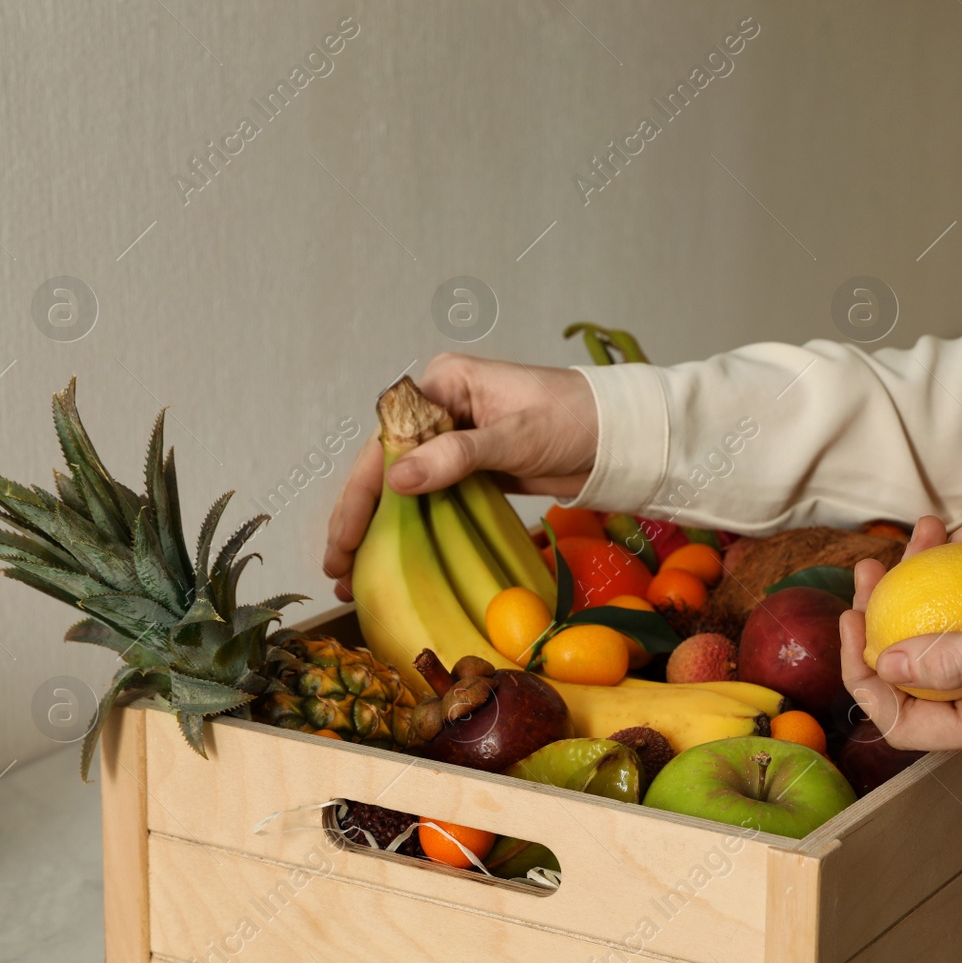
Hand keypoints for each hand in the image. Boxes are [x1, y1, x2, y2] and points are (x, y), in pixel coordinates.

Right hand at [324, 354, 598, 599]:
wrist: (624, 435)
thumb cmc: (577, 418)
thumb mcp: (516, 436)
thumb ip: (457, 456)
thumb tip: (397, 480)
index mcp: (445, 384)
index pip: (387, 441)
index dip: (360, 492)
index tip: (345, 538)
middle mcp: (443, 409)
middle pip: (387, 467)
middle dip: (360, 519)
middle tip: (337, 570)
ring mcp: (457, 440)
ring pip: (406, 488)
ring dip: (382, 530)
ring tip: (354, 577)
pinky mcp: (475, 468)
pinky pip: (434, 500)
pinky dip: (414, 529)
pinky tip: (395, 560)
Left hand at [840, 511, 961, 751]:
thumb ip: (957, 658)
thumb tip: (888, 670)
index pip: (910, 725)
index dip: (868, 680)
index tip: (855, 621)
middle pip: (915, 677)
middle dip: (884, 618)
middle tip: (872, 568)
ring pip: (939, 631)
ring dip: (923, 577)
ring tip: (927, 528)